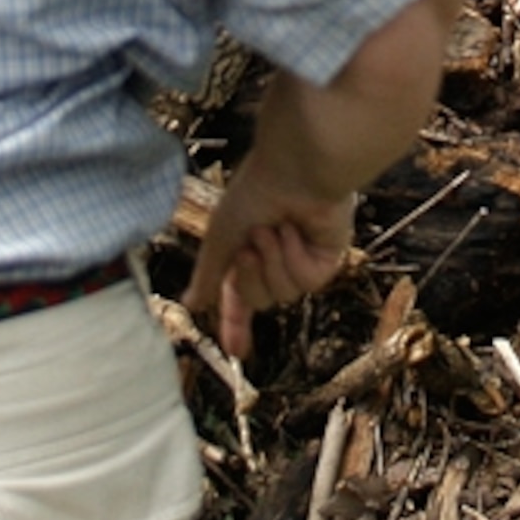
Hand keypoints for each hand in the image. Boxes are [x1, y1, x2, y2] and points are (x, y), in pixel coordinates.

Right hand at [183, 147, 355, 357]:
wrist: (295, 169)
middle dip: (250, 274)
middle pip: (258, 300)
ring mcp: (304, 260)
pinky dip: (295, 255)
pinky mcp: (328, 259)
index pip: (240, 298)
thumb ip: (209, 274)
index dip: (236, 324)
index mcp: (248, 252)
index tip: (235, 350)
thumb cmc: (255, 192)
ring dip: (272, 259)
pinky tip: (298, 228)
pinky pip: (305, 281)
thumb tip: (190, 305)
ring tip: (276, 226)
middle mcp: (276, 259)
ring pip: (282, 294)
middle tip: (251, 242)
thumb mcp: (221, 236)